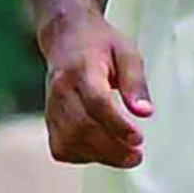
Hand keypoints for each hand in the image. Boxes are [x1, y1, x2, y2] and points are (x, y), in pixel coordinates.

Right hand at [39, 13, 151, 169]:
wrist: (64, 36)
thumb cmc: (99, 43)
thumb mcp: (127, 53)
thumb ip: (136, 83)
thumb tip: (145, 113)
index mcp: (82, 69)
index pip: (96, 102)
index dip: (116, 125)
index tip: (138, 139)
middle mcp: (61, 89)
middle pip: (82, 127)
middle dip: (112, 149)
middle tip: (136, 155)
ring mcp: (51, 106)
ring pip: (69, 141)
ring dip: (99, 156)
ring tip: (125, 156)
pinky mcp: (49, 118)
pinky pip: (60, 147)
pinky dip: (81, 156)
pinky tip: (100, 152)